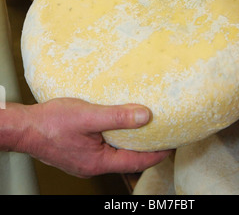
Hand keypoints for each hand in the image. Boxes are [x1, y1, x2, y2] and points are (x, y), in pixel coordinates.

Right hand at [16, 98, 170, 177]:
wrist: (24, 128)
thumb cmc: (52, 123)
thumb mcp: (88, 116)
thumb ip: (117, 116)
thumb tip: (145, 116)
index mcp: (99, 162)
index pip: (137, 162)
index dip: (157, 153)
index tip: (172, 144)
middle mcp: (93, 164)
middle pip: (127, 159)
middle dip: (145, 147)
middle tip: (161, 133)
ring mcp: (84, 159)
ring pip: (114, 152)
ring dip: (128, 141)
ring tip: (143, 127)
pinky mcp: (78, 150)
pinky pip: (102, 146)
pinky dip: (114, 137)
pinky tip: (116, 124)